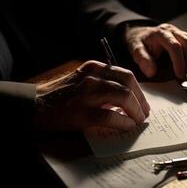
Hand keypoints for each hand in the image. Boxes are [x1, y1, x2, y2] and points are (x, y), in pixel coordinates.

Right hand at [34, 60, 149, 131]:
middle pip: (128, 84)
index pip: (125, 75)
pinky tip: (127, 126)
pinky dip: (123, 122)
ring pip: (123, 97)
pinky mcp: (82, 112)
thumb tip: (127, 98)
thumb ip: (103, 83)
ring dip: (135, 111)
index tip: (142, 102)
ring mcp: (87, 93)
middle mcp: (93, 77)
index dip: (138, 90)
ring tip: (138, 120)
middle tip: (144, 113)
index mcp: (95, 68)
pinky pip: (110, 116)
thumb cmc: (62, 94)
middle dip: (141, 100)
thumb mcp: (83, 80)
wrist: (35, 105)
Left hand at [125, 23, 186, 78]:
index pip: (175, 46)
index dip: (179, 62)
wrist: (140, 34)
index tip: (180, 75)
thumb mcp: (136, 51)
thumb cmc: (140, 43)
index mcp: (160, 33)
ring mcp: (178, 31)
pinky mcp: (183, 35)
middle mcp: (171, 30)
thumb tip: (152, 72)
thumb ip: (143, 60)